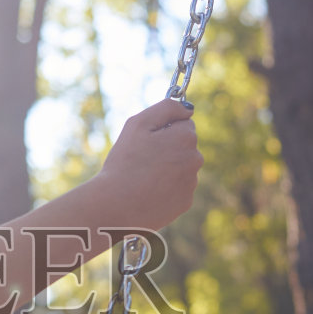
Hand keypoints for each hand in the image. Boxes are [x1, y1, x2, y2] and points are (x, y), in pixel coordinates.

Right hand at [95, 97, 203, 231]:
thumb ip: (166, 108)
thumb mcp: (138, 124)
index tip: (149, 140)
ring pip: (182, 168)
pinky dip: (167, 188)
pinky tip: (150, 192)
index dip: (165, 130)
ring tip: (144, 177)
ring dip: (169, 169)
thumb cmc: (125, 162)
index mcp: (186, 137)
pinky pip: (178, 189)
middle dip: (169, 148)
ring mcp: (191, 182)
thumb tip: (188, 108)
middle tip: (144, 159)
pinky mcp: (185, 202)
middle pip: (185, 146)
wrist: (117, 205)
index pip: (184, 123)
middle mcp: (195, 159)